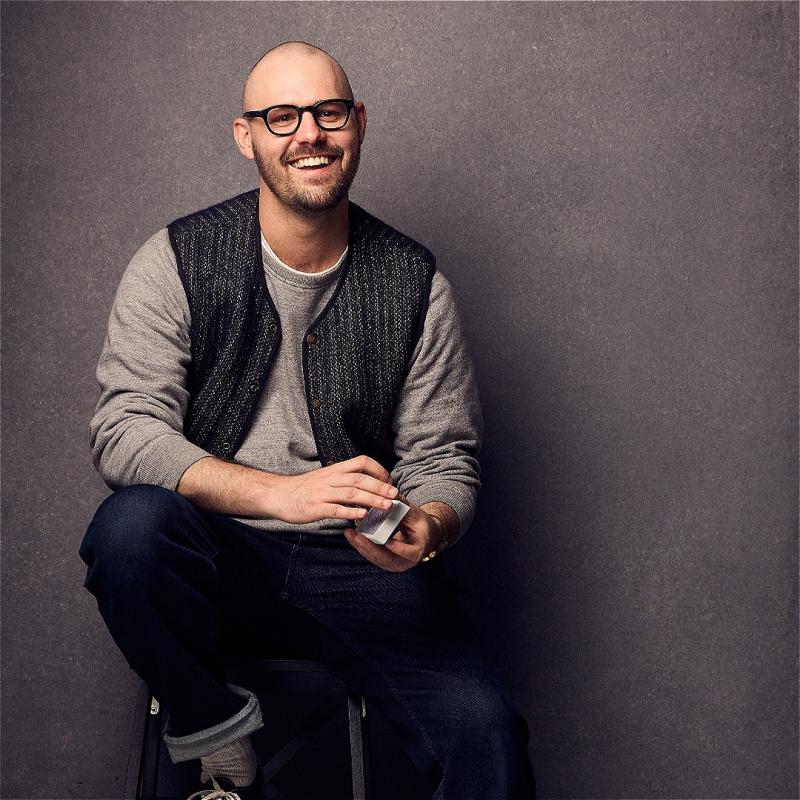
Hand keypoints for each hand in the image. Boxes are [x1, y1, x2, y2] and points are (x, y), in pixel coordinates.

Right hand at [274, 455, 397, 523]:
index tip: (388, 480)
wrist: (277, 494)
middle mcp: (330, 478)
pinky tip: (362, 516)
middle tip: (395, 494)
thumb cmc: (302, 488)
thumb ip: (343, 479)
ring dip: (371, 499)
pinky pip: (336, 509)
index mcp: (335, 470)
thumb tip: (365, 484)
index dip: (377, 469)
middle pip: (360, 479)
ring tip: (386, 506)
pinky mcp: (315, 508)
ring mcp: (323, 493)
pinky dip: (351, 512)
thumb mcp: (324, 477)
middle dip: (380, 486)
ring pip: (351, 493)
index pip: (361, 462)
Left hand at [343, 498, 444, 571]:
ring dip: (361, 546)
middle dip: (369, 547)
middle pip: (385, 558)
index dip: (399, 548)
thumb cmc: (420, 524)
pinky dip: (361, 546)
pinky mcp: (384, 562)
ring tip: (350, 534)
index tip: (388, 542)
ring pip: (375, 558)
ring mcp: (393, 564)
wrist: (423, 537)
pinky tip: (352, 537)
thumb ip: (403, 505)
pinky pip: (371, 555)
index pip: (409, 552)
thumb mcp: (415, 514)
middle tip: (356, 535)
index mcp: (417, 550)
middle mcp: (404, 562)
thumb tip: (391, 492)